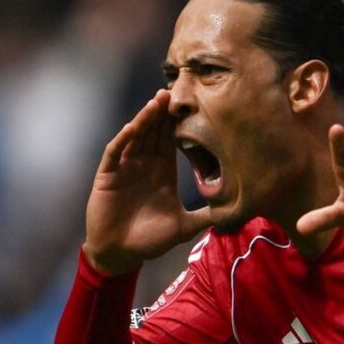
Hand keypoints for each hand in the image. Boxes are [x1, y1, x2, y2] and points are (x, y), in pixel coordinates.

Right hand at [84, 89, 210, 274]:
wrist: (121, 253)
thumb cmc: (150, 239)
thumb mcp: (184, 226)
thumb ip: (206, 217)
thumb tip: (236, 213)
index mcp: (163, 169)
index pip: (172, 139)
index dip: (179, 122)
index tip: (193, 103)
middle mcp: (144, 163)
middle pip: (155, 131)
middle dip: (164, 112)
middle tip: (176, 90)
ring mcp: (125, 167)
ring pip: (136, 136)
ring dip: (145, 118)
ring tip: (157, 101)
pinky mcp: (108, 176)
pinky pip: (116, 153)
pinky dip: (123, 140)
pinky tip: (132, 128)